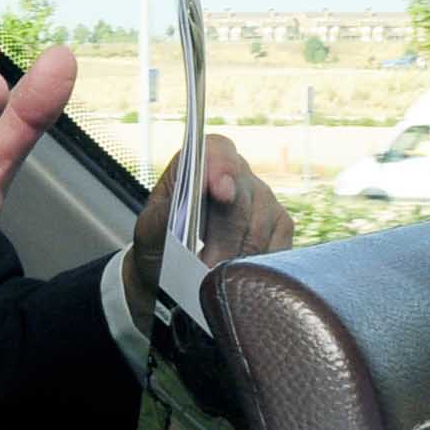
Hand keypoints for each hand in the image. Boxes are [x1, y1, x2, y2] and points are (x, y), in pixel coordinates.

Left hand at [125, 133, 295, 319]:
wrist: (172, 271)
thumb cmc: (159, 243)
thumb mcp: (149, 231)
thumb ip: (163, 214)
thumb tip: (183, 202)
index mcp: (201, 161)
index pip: (217, 151)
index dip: (221, 169)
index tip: (221, 193)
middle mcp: (237, 173)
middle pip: (241, 201)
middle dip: (223, 240)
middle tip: (206, 267)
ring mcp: (263, 198)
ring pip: (259, 229)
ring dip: (236, 258)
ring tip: (214, 278)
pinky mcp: (280, 226)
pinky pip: (276, 247)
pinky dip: (256, 266)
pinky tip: (237, 277)